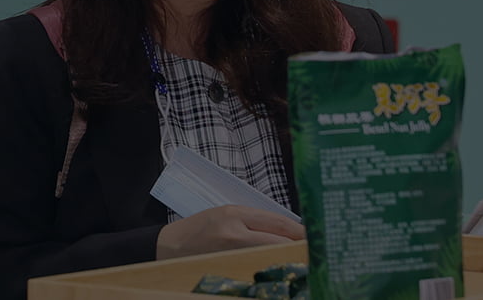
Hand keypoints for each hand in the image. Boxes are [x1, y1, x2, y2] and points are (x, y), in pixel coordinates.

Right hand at [155, 206, 305, 259]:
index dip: (301, 231)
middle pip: (278, 239)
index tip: (316, 237)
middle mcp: (234, 229)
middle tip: (316, 252)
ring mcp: (230, 250)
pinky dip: (269, 268)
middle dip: (299, 246)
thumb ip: (253, 221)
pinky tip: (278, 270)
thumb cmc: (198, 230)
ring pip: (270, 254)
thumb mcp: (224, 215)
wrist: (166, 247)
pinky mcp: (226, 266)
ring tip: (301, 261)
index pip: (279, 221)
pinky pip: (256, 267)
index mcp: (235, 212)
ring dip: (287, 258)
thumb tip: (287, 231)